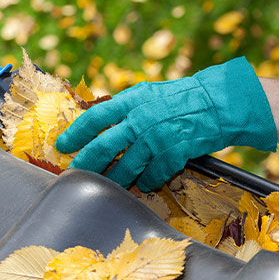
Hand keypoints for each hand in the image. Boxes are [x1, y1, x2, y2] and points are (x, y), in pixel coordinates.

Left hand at [56, 57, 276, 190]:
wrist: (216, 103)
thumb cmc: (178, 98)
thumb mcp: (146, 94)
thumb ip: (123, 108)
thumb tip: (98, 124)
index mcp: (131, 100)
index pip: (95, 118)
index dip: (76, 133)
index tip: (63, 145)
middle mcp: (140, 119)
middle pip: (104, 147)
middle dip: (86, 164)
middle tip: (75, 173)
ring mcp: (156, 138)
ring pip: (126, 168)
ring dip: (114, 180)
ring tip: (105, 185)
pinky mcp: (173, 154)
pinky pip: (151, 176)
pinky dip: (145, 182)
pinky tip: (143, 183)